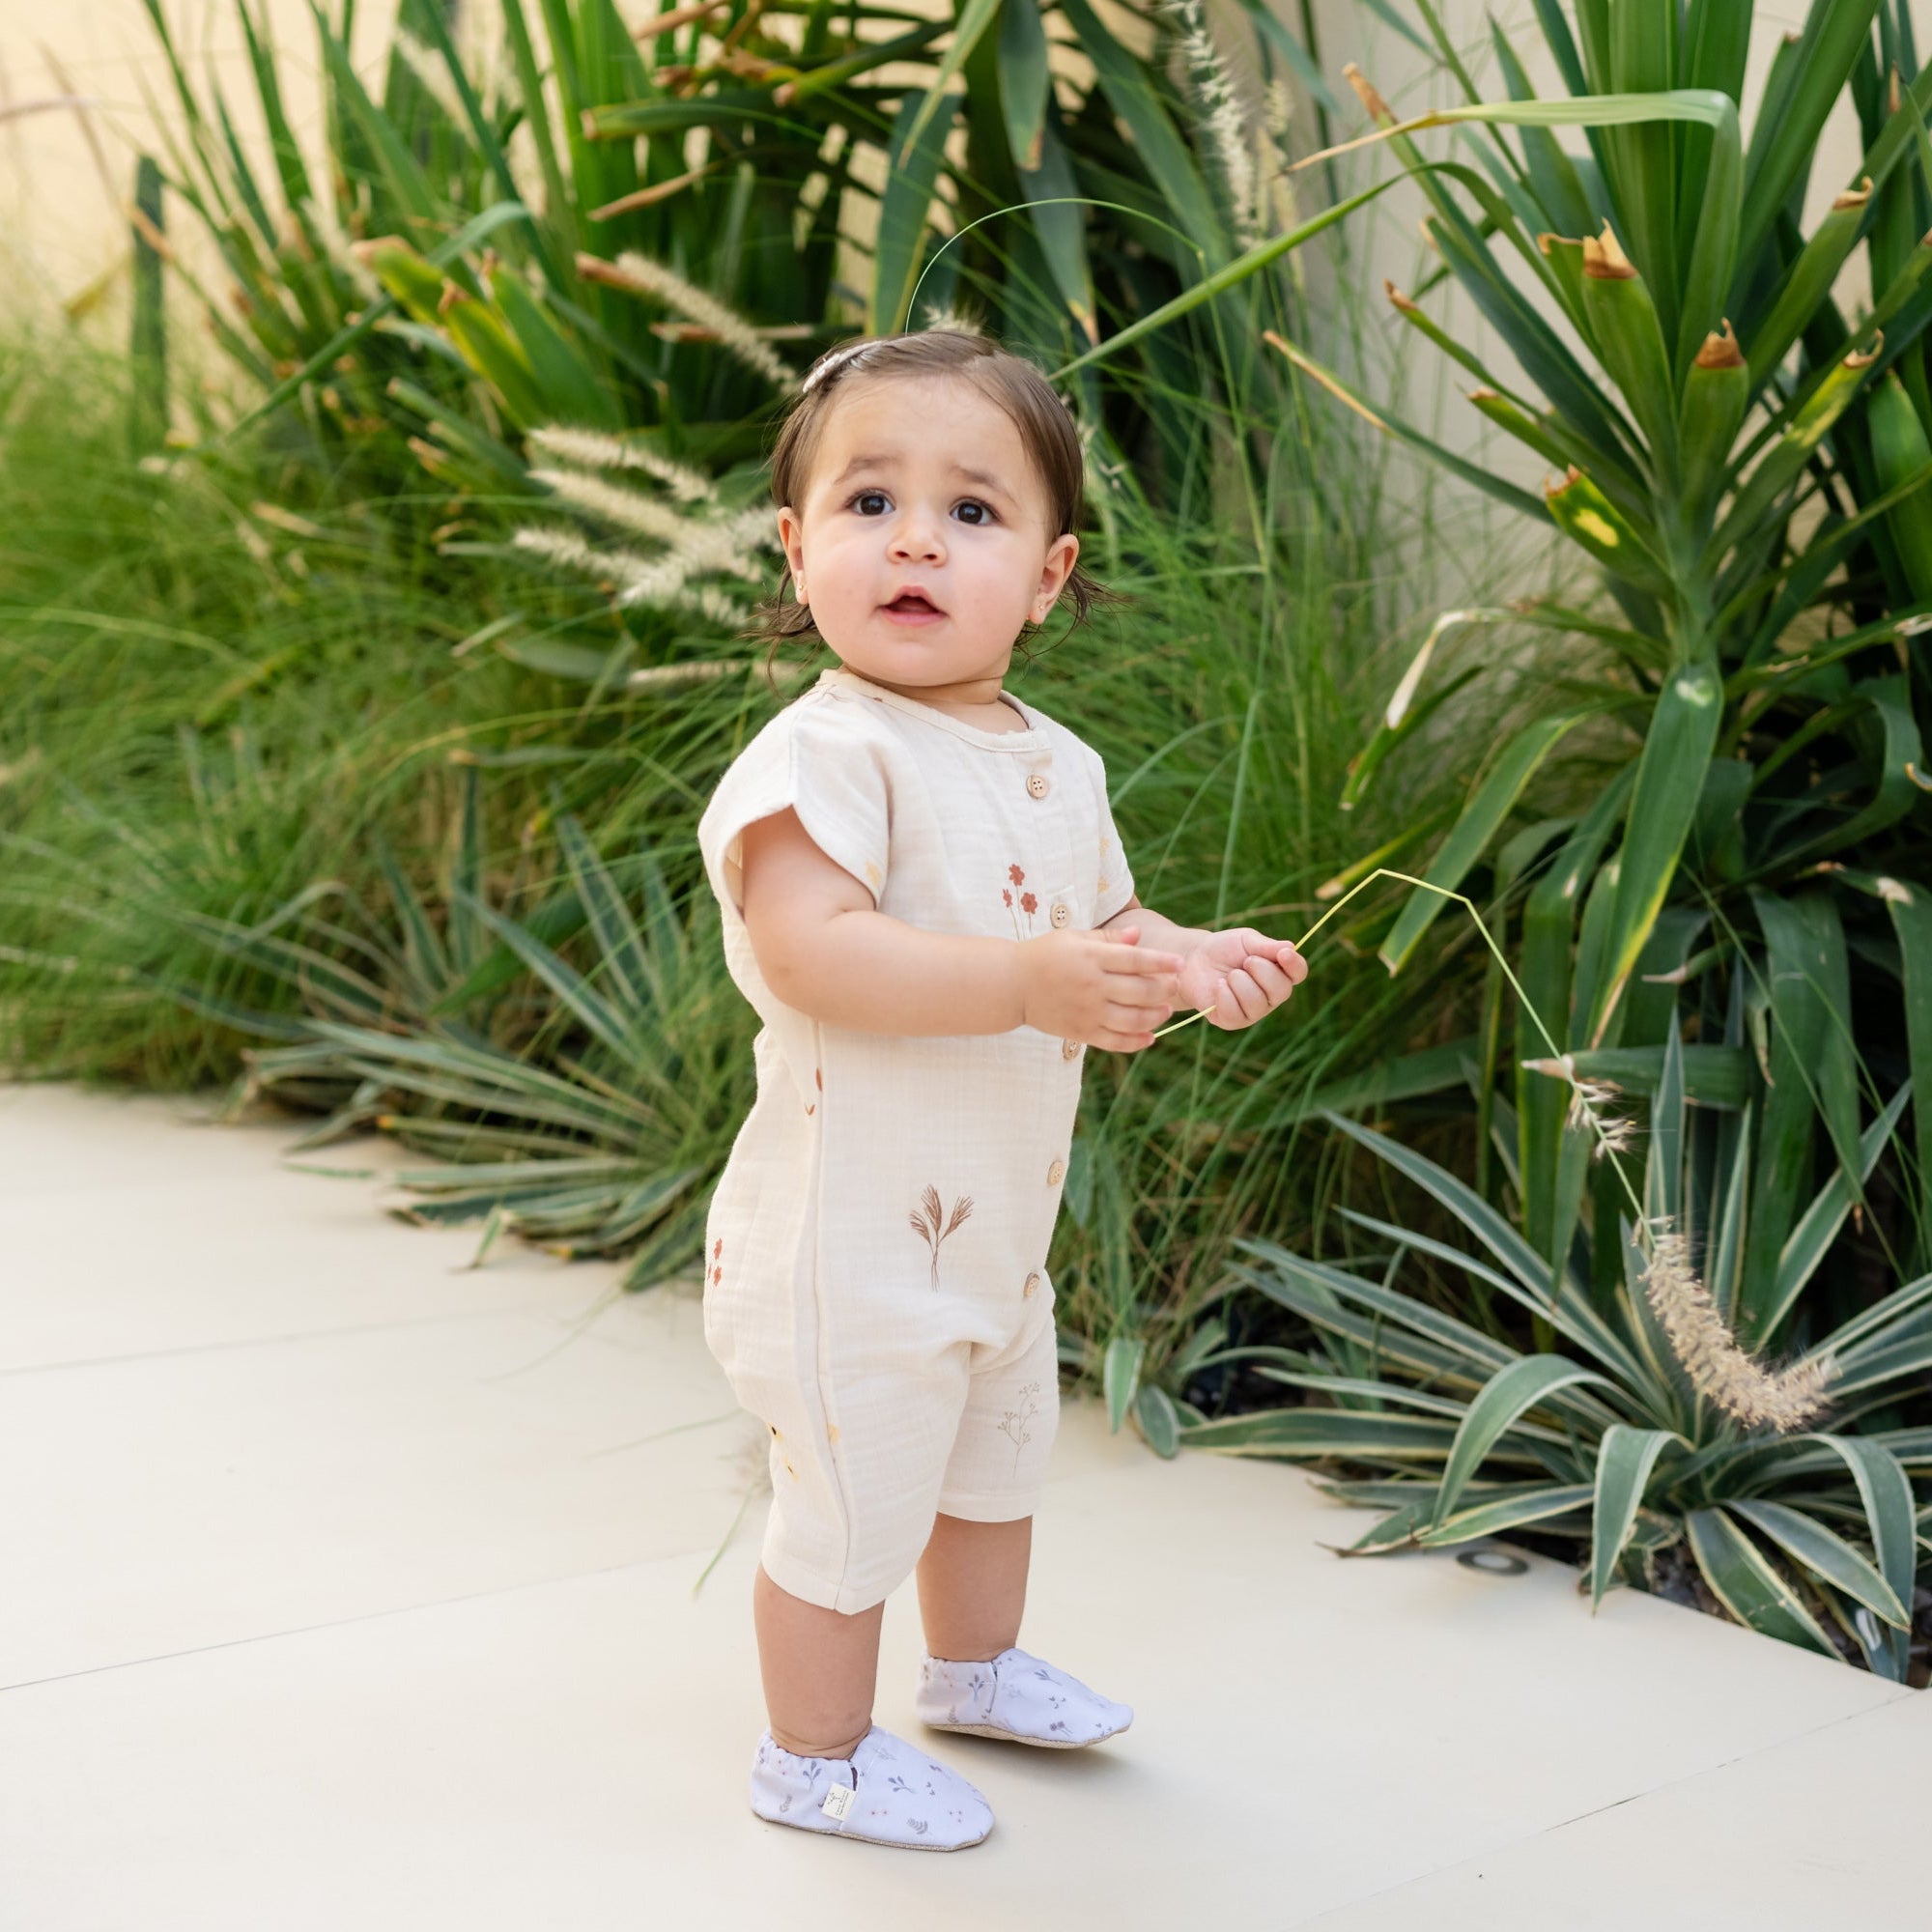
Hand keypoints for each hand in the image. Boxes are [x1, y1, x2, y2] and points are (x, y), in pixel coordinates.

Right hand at [1016, 924, 1184, 1051]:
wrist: (1011, 985)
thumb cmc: (1045, 955)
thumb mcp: (1073, 937)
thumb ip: (1107, 937)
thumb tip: (1138, 935)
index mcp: (1091, 957)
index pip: (1135, 960)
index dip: (1161, 962)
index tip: (1180, 964)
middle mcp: (1092, 986)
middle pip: (1140, 991)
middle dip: (1164, 990)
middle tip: (1175, 987)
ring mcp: (1087, 1012)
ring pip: (1133, 1020)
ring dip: (1156, 1017)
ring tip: (1165, 1010)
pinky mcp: (1081, 1032)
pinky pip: (1115, 1042)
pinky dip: (1136, 1042)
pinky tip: (1150, 1037)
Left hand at [1173, 926, 1307, 1029]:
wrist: (1194, 959)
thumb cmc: (1224, 949)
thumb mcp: (1246, 940)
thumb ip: (1267, 946)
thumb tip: (1291, 947)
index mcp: (1279, 973)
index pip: (1298, 973)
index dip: (1294, 965)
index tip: (1283, 954)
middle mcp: (1270, 996)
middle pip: (1282, 990)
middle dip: (1262, 971)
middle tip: (1245, 961)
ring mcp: (1253, 1011)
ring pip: (1257, 1002)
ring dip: (1240, 982)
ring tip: (1228, 975)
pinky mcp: (1233, 1021)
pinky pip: (1235, 1013)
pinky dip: (1224, 995)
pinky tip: (1218, 986)